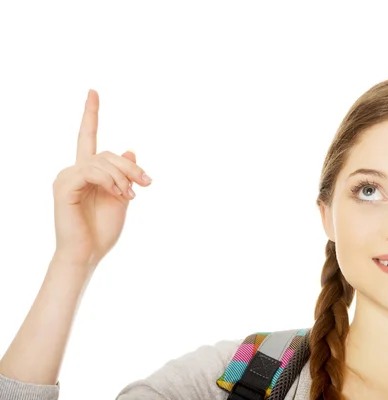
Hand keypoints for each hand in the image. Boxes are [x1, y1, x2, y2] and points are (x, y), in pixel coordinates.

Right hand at [51, 89, 151, 267]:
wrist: (89, 254)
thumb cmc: (103, 229)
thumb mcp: (122, 197)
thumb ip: (125, 174)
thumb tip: (130, 148)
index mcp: (88, 172)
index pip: (88, 137)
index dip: (91, 114)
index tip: (93, 91)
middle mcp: (74, 170)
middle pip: (108, 152)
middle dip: (131, 167)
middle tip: (146, 184)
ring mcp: (67, 177)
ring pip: (102, 160)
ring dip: (123, 177)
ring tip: (129, 196)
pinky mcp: (64, 186)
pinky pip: (92, 171)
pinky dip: (110, 181)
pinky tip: (118, 194)